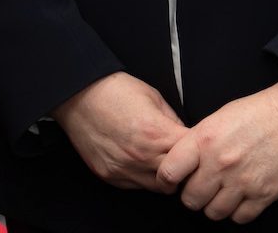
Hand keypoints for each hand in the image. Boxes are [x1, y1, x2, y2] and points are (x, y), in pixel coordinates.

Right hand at [52, 72, 186, 193]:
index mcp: (156, 133)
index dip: (200, 152)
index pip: (194, 157)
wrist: (76, 93)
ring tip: (160, 159)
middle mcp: (142, 156)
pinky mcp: (109, 175)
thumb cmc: (114, 90)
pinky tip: (139, 161)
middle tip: (183, 158)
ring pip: (160, 188)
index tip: (199, 148)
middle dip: (186, 169)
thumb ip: (173, 121)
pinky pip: (136, 186)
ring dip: (165, 176)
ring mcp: (124, 169)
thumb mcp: (153, 97)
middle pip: (181, 178)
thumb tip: (186, 138)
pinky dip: (142, 177)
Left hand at [157, 73, 277, 222]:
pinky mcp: (265, 194)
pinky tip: (239, 199)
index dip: (167, 180)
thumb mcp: (217, 118)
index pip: (169, 171)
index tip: (172, 181)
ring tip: (219, 195)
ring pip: (214, 212)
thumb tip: (183, 161)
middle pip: (190, 199)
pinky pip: (240, 218)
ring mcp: (243, 181)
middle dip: (192, 197)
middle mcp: (220, 163)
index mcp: (204, 140)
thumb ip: (198, 141)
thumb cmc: (257, 112)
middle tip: (199, 189)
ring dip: (213, 207)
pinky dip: (237, 212)